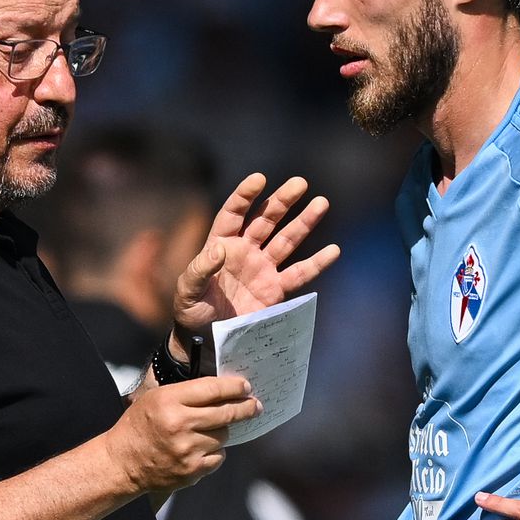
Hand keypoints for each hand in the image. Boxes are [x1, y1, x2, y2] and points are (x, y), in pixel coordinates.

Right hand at [103, 376, 260, 493]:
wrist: (122, 462)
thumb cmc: (140, 425)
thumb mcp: (157, 397)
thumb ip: (188, 392)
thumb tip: (223, 389)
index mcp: (170, 401)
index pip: (212, 389)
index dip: (234, 387)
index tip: (246, 386)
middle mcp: (180, 424)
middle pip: (226, 414)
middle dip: (246, 408)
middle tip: (255, 405)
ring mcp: (187, 450)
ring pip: (223, 436)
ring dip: (221, 432)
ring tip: (208, 430)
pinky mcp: (191, 471)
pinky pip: (218, 457)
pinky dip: (215, 452)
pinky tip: (202, 448)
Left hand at [172, 174, 338, 341]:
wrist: (206, 341)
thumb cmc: (191, 311)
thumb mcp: (186, 291)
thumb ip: (199, 269)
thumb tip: (218, 249)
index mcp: (221, 244)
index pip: (234, 213)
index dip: (245, 195)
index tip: (260, 179)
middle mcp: (245, 251)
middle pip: (266, 219)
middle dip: (282, 201)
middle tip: (301, 183)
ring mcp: (263, 268)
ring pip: (286, 240)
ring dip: (304, 222)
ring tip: (321, 203)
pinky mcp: (276, 290)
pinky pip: (299, 273)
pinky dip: (316, 263)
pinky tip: (333, 250)